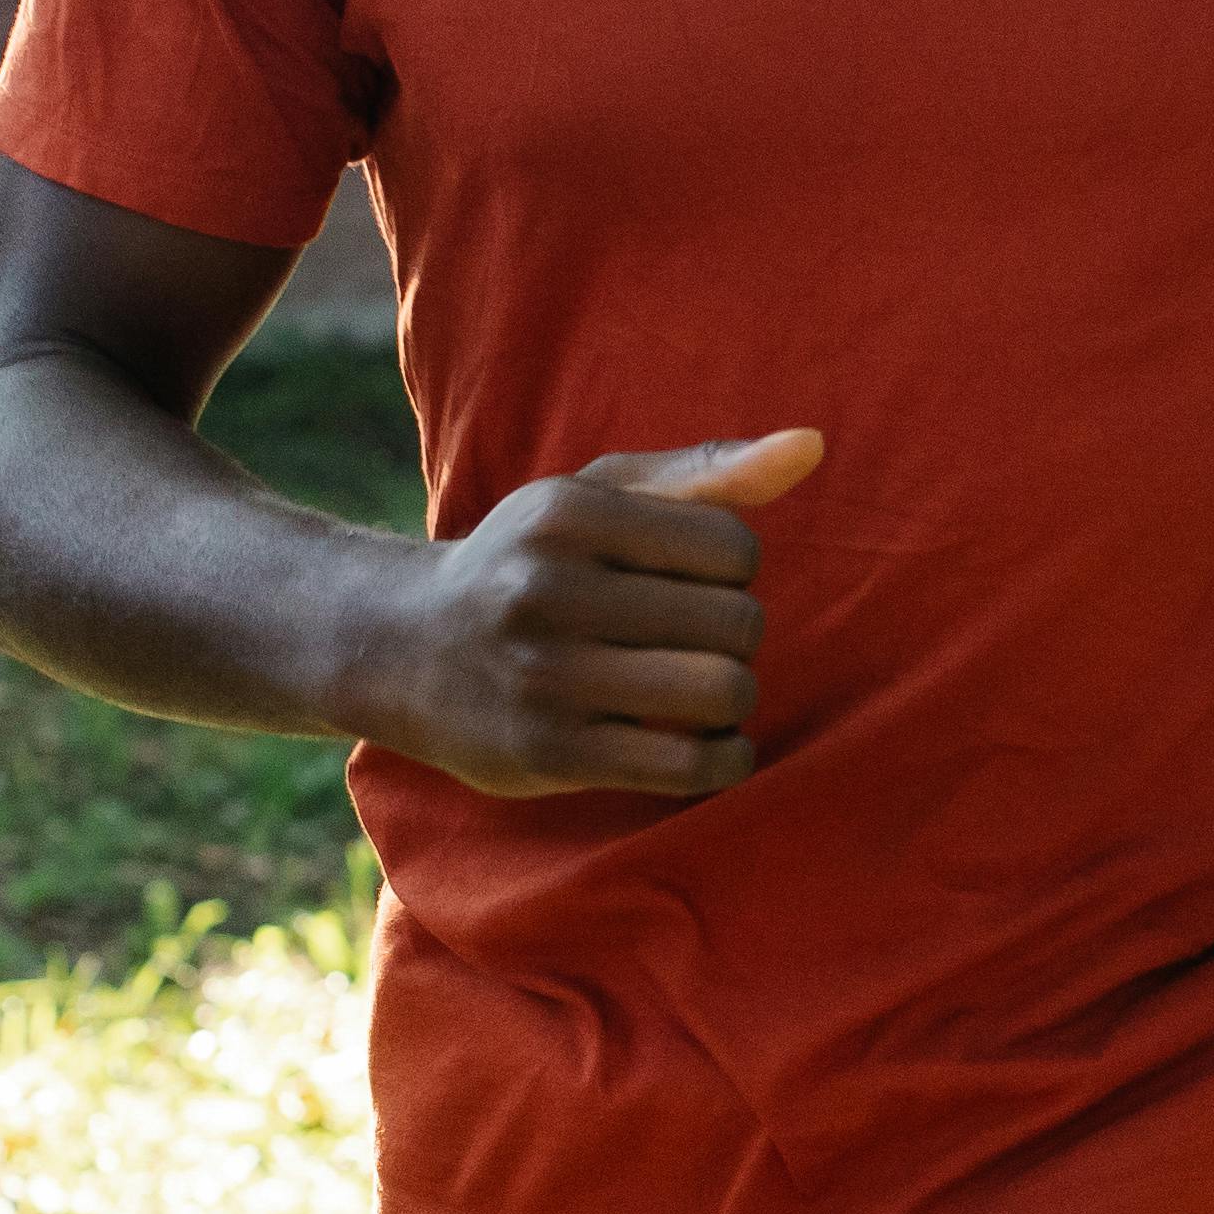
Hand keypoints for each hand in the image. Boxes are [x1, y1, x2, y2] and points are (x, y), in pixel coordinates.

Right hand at [356, 427, 823, 798]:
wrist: (400, 649)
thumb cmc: (527, 563)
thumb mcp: (597, 497)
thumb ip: (706, 473)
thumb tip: (812, 447)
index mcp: (568, 515)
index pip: (734, 546)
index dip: (734, 571)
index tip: (693, 583)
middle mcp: (548, 591)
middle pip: (736, 623)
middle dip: (736, 637)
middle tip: (696, 642)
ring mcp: (545, 677)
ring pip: (721, 692)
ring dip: (733, 699)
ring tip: (701, 690)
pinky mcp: (548, 754)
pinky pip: (687, 766)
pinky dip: (724, 758)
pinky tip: (707, 743)